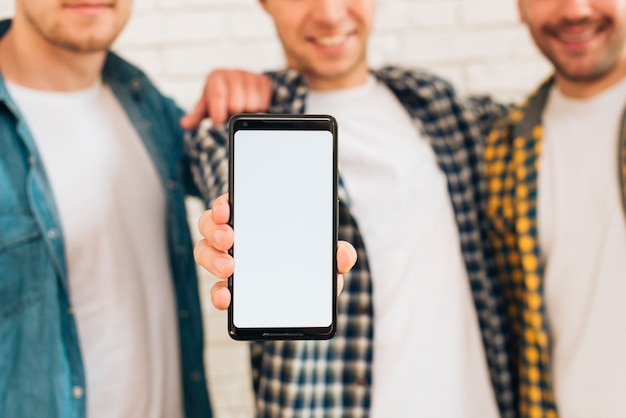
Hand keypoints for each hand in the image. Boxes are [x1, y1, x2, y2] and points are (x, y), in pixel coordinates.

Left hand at [180, 69, 272, 128]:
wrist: (239, 86)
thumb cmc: (220, 98)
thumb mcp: (206, 106)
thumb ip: (195, 116)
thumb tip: (183, 124)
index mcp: (215, 76)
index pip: (218, 95)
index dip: (219, 112)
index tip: (219, 122)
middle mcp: (233, 72)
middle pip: (236, 104)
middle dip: (233, 114)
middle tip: (230, 112)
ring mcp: (250, 75)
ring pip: (252, 105)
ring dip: (246, 113)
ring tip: (240, 109)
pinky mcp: (264, 80)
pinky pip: (263, 103)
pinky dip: (258, 110)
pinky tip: (251, 106)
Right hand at [194, 194, 357, 309]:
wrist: (307, 299)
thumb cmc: (311, 265)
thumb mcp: (326, 257)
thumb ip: (337, 254)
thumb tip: (344, 255)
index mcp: (256, 219)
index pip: (232, 203)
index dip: (223, 203)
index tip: (227, 208)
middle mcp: (236, 237)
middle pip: (210, 225)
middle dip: (215, 230)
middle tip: (229, 238)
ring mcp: (228, 262)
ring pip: (205, 253)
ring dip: (213, 259)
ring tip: (228, 269)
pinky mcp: (230, 290)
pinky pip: (216, 289)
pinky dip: (218, 294)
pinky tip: (226, 299)